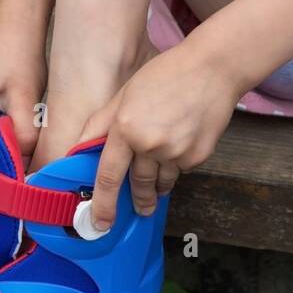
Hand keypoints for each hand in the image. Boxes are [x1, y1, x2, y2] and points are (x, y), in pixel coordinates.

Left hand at [79, 46, 238, 229]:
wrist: (214, 68)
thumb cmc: (166, 75)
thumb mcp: (125, 94)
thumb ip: (100, 124)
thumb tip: (78, 148)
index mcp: (126, 129)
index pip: (108, 176)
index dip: (103, 204)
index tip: (100, 224)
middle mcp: (150, 145)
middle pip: (138, 185)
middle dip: (138, 199)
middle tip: (140, 208)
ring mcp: (176, 153)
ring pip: (161, 181)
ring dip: (157, 184)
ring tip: (160, 175)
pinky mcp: (197, 157)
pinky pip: (181, 170)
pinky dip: (177, 165)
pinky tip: (181, 145)